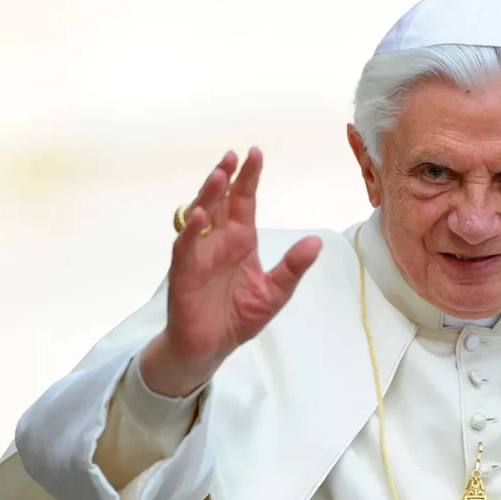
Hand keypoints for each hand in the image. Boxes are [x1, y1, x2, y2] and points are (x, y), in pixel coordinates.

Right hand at [141, 147, 321, 396]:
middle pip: (221, 200)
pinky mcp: (184, 272)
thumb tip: (316, 241)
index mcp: (241, 240)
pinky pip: (186, 247)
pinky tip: (200, 216)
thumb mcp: (276, 291)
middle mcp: (219, 240)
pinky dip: (192, 231)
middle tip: (233, 155)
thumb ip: (293, 266)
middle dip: (226, 177)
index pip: (244, 201)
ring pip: (200, 216)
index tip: (255, 153)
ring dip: (207, 195)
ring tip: (218, 174)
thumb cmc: (239, 316)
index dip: (249, 178)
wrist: (212, 347)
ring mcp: (199, 254)